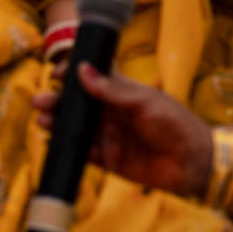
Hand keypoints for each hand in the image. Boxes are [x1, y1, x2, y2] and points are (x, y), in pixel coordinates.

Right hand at [32, 63, 209, 198]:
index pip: (92, 77)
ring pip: (76, 127)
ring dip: (58, 123)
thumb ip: (112, 90)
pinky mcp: (108, 159)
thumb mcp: (144, 102)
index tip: (59, 74)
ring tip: (42, 120)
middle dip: (57, 101)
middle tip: (40, 101)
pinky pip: (83, 152)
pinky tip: (55, 142)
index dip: (74, 73)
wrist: (192, 162)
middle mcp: (111, 112)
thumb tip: (82, 70)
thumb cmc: (175, 124)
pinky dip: (68, 148)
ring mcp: (108, 135)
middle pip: (77, 104)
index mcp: (121, 92)